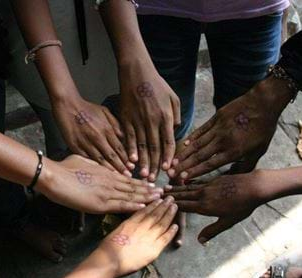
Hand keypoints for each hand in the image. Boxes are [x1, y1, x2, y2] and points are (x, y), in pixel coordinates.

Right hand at [38, 155, 163, 213]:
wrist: (54, 175)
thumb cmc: (65, 167)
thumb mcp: (83, 159)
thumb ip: (95, 164)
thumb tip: (97, 165)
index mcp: (106, 172)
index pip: (128, 178)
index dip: (140, 182)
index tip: (151, 183)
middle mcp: (110, 181)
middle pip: (133, 186)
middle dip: (148, 190)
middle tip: (162, 192)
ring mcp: (107, 192)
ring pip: (131, 195)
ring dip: (146, 198)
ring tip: (159, 199)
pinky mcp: (101, 203)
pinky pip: (121, 205)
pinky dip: (133, 206)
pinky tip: (144, 207)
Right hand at [52, 98, 134, 175]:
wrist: (68, 106)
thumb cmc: (87, 108)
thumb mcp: (105, 112)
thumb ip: (116, 124)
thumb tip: (124, 137)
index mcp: (106, 129)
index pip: (119, 147)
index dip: (126, 158)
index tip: (132, 166)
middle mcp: (98, 137)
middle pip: (111, 156)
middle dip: (120, 167)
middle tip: (127, 176)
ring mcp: (86, 143)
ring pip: (100, 160)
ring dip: (109, 169)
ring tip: (116, 177)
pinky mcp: (75, 146)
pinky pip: (86, 159)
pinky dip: (93, 167)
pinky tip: (98, 174)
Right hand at [66, 197, 178, 277]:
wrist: (109, 261)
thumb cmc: (107, 248)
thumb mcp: (117, 231)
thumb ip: (127, 226)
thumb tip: (133, 223)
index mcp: (131, 222)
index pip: (144, 211)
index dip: (153, 204)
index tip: (159, 198)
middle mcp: (141, 227)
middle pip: (155, 214)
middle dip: (164, 205)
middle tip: (171, 198)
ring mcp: (148, 237)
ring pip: (162, 223)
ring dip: (169, 214)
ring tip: (175, 206)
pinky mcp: (154, 249)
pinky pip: (165, 238)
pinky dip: (171, 231)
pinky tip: (176, 225)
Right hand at [119, 62, 180, 180]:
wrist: (136, 73)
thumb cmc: (156, 84)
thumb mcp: (173, 97)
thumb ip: (176, 115)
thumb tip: (175, 130)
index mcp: (165, 116)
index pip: (168, 141)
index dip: (168, 157)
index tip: (168, 169)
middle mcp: (152, 121)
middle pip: (155, 148)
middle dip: (155, 165)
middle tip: (154, 180)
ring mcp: (138, 121)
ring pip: (142, 146)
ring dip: (143, 162)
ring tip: (143, 176)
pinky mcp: (126, 119)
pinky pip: (128, 138)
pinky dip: (130, 150)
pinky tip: (131, 161)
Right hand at [166, 171, 266, 243]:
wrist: (253, 186)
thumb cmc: (242, 206)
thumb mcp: (228, 222)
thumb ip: (212, 230)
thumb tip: (200, 241)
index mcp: (205, 206)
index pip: (184, 206)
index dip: (172, 205)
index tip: (160, 204)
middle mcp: (203, 194)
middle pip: (183, 195)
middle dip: (171, 195)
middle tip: (158, 193)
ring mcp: (208, 185)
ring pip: (189, 187)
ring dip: (177, 187)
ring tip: (167, 186)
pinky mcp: (214, 179)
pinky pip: (197, 180)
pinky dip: (188, 181)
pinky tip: (184, 180)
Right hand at [169, 77, 292, 179]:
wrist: (263, 103)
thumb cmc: (263, 129)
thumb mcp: (259, 151)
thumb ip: (246, 165)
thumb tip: (235, 177)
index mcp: (233, 151)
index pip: (210, 164)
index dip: (195, 172)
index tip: (183, 178)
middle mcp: (222, 141)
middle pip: (199, 156)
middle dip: (183, 165)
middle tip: (170, 172)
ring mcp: (217, 129)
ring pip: (197, 144)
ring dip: (183, 154)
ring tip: (172, 161)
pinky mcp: (216, 118)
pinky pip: (200, 130)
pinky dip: (191, 138)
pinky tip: (183, 145)